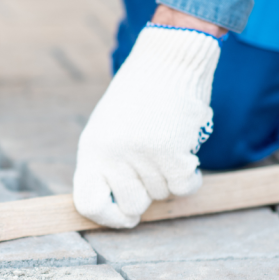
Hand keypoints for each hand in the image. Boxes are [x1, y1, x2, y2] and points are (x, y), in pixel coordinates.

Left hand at [73, 22, 221, 227]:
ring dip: (170, 176)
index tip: (124, 216)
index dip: (107, 218)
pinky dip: (190, 176)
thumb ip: (108, 166)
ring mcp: (141, 155)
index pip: (88, 203)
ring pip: (162, 196)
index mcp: (92, 149)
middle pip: (132, 206)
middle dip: (147, 194)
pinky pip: (185, 188)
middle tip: (153, 166)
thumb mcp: (109, 129)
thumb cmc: (140, 96)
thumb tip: (120, 212)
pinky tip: (185, 152)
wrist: (167, 61)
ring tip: (166, 143)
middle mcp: (112, 155)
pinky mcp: (171, 152)